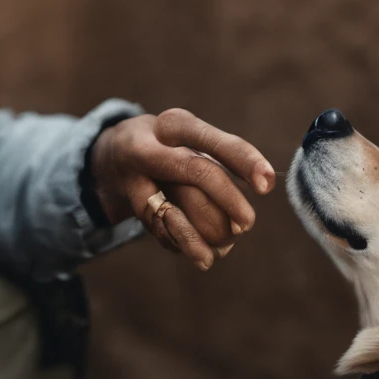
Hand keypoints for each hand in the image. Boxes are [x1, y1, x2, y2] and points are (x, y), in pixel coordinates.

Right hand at [89, 108, 275, 268]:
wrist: (112, 156)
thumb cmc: (169, 145)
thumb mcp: (191, 136)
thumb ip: (224, 156)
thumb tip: (263, 183)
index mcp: (174, 125)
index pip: (215, 141)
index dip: (244, 161)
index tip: (266, 184)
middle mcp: (151, 149)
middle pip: (198, 173)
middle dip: (228, 203)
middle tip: (247, 224)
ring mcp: (136, 180)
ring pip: (174, 211)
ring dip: (205, 234)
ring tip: (225, 248)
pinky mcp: (130, 207)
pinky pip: (161, 231)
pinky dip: (185, 244)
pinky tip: (201, 252)